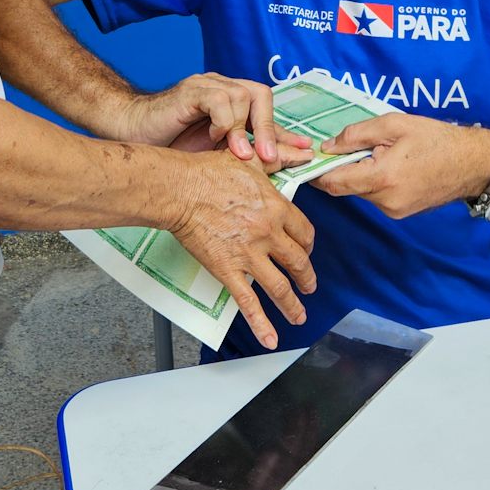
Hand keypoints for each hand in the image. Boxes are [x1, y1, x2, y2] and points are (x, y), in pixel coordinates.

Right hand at [118, 72, 312, 168]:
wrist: (132, 134)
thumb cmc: (171, 147)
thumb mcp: (217, 156)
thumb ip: (246, 155)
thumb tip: (280, 165)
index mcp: (231, 102)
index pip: (266, 111)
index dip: (285, 131)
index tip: (305, 152)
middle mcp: (222, 88)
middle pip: (261, 95)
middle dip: (270, 128)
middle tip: (270, 158)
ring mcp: (206, 86)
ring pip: (243, 95)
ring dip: (245, 130)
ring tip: (240, 155)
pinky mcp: (190, 89)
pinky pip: (219, 98)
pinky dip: (224, 121)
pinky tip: (215, 139)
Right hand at [168, 152, 318, 348]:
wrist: (179, 189)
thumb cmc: (209, 172)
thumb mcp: (250, 160)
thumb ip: (278, 158)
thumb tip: (301, 152)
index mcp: (276, 208)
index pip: (304, 233)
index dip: (308, 245)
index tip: (307, 251)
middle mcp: (268, 234)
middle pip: (298, 263)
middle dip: (307, 278)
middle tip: (310, 286)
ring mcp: (249, 255)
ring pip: (280, 287)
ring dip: (293, 305)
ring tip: (299, 315)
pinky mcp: (227, 270)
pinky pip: (248, 302)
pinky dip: (261, 324)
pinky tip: (270, 338)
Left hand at [313, 114, 489, 218]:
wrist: (474, 163)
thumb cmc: (437, 138)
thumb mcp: (394, 124)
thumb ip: (356, 134)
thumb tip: (327, 146)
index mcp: (383, 178)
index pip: (334, 183)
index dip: (315, 172)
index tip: (305, 161)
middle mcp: (386, 201)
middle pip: (346, 187)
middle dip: (339, 169)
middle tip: (337, 148)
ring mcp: (394, 211)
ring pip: (361, 192)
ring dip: (358, 174)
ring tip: (374, 152)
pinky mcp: (401, 213)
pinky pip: (376, 196)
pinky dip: (374, 181)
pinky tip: (388, 164)